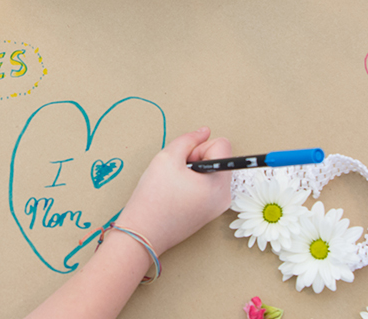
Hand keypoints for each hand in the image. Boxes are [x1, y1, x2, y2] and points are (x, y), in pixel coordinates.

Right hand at [115, 127, 231, 254]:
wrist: (142, 234)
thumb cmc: (153, 198)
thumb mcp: (167, 157)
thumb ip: (189, 139)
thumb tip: (204, 132)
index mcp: (219, 183)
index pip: (222, 146)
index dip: (200, 147)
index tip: (185, 161)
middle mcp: (224, 196)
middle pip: (219, 159)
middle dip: (198, 159)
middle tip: (177, 173)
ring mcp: (218, 208)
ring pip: (212, 172)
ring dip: (195, 172)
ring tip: (175, 184)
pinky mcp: (209, 214)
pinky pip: (207, 187)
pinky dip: (193, 185)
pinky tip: (176, 194)